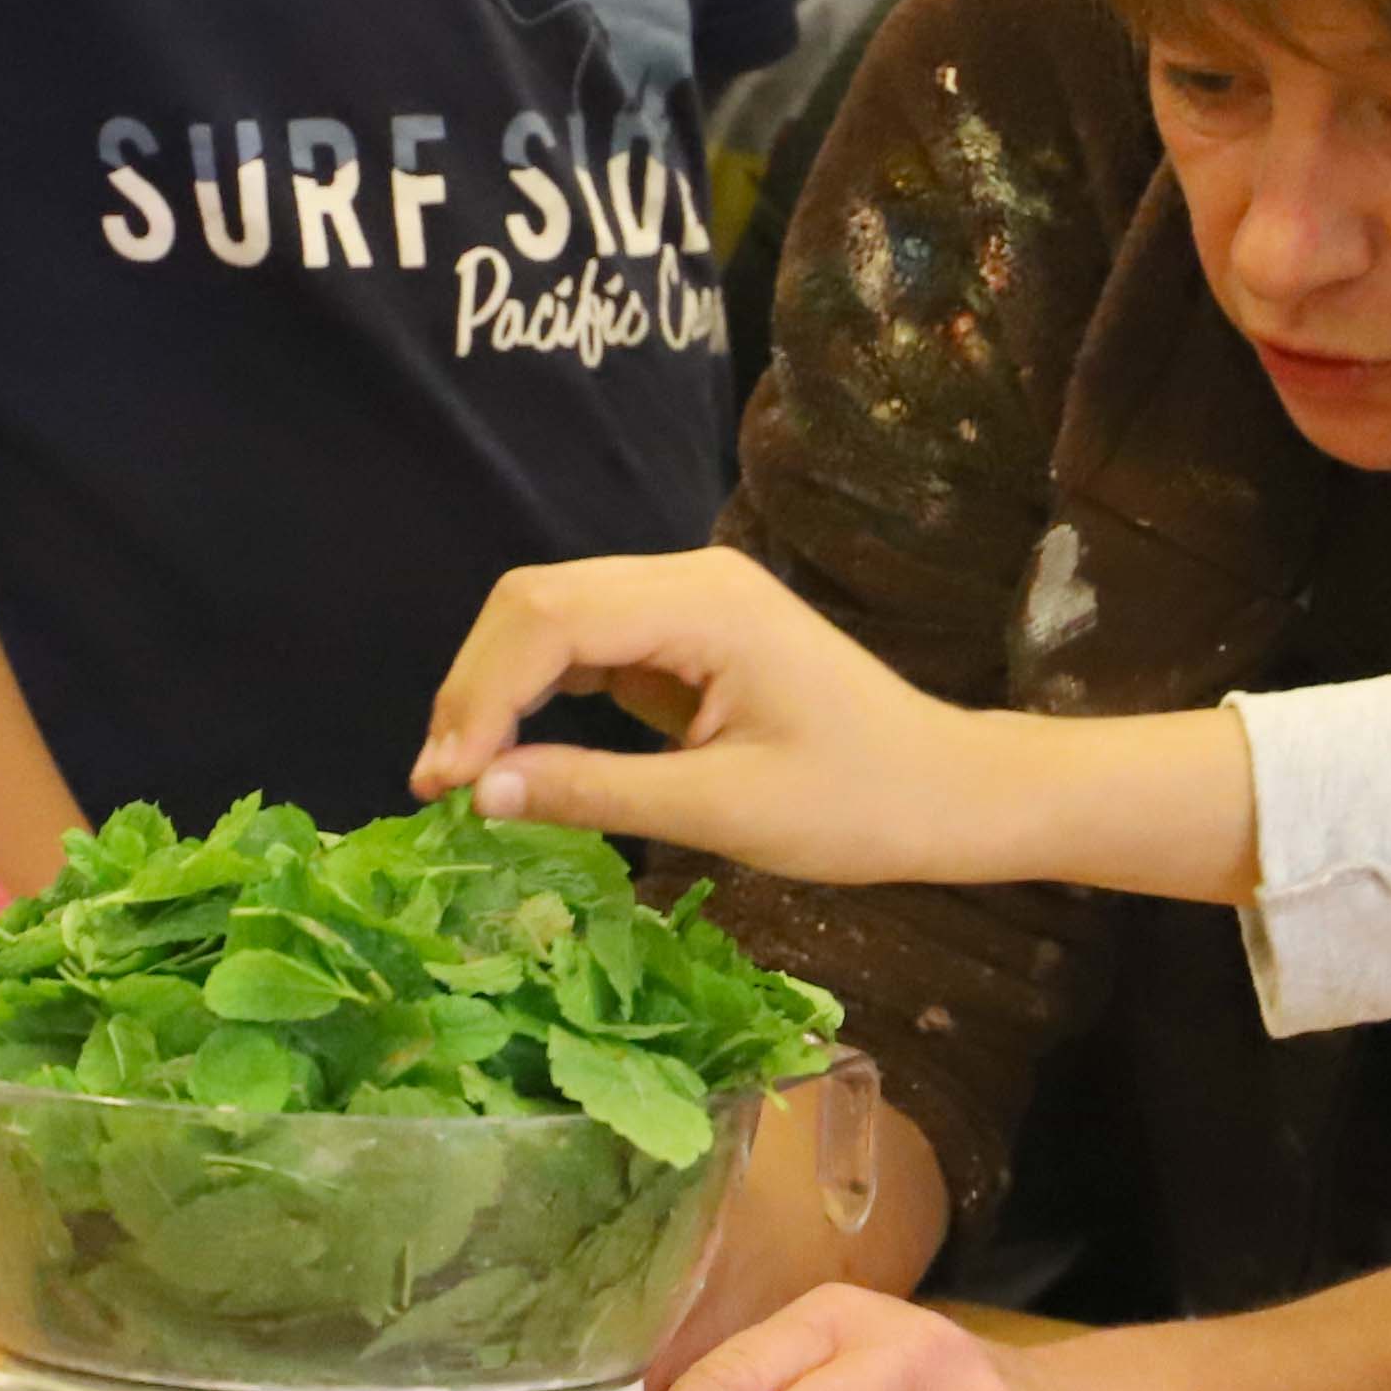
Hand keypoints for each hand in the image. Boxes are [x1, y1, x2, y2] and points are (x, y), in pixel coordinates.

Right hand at [416, 550, 1249, 895]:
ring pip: (550, 620)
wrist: (951, 793)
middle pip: (535, 603)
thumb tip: (479, 795)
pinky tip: (515, 759)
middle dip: (475, 688)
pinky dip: (537, 696)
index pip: (548, 619)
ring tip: (464, 781)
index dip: (480, 696)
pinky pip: (585, 648)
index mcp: (704, 603)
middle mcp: (687, 579)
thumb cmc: (861, 805)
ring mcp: (686, 603)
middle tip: (439, 788)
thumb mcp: (724, 811)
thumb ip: (596, 793)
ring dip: (498, 692)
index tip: (444, 785)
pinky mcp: (686, 636)